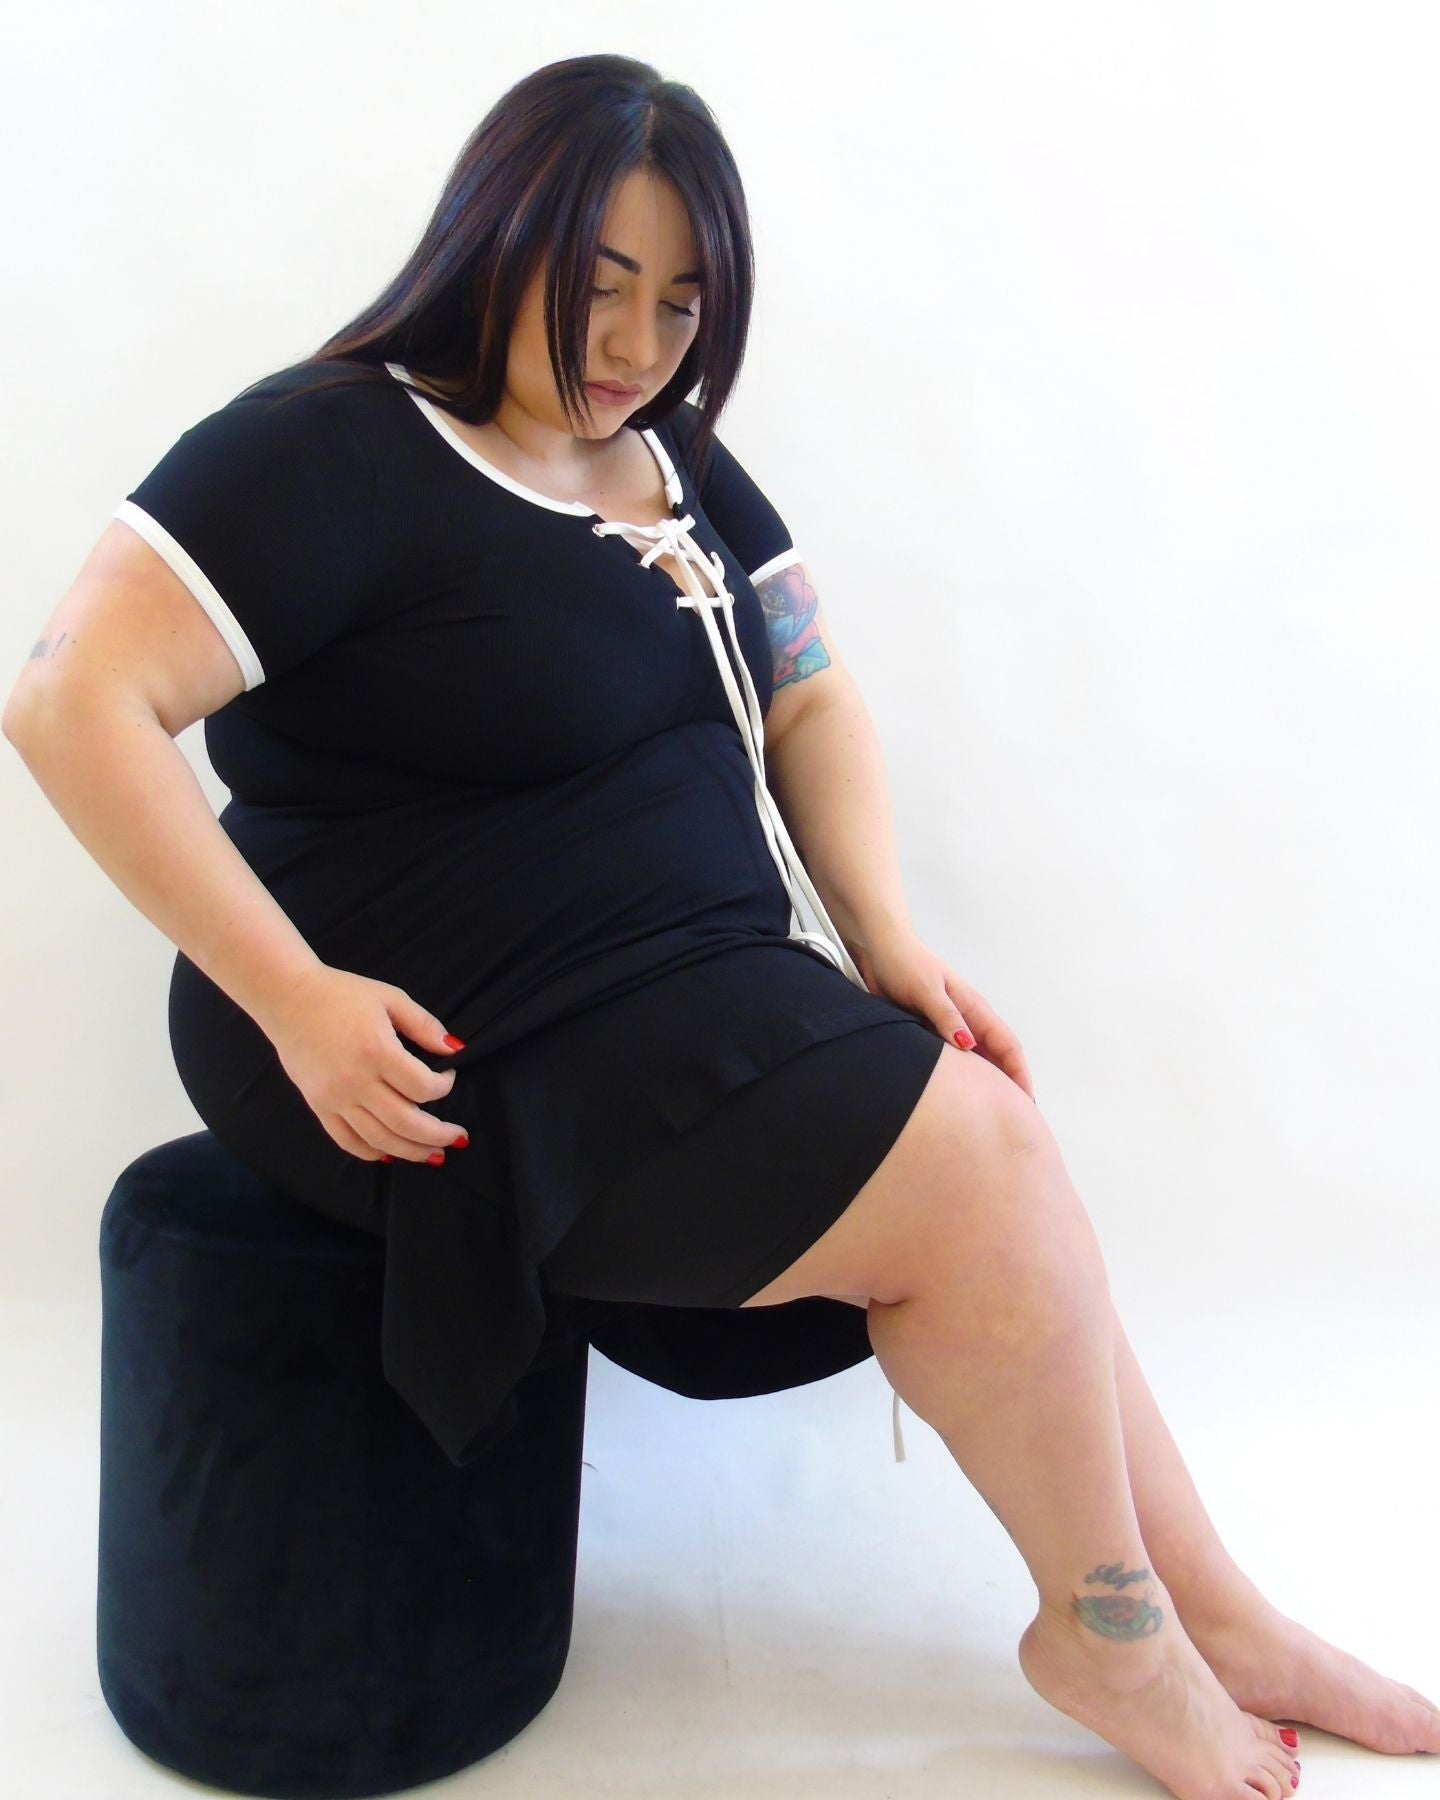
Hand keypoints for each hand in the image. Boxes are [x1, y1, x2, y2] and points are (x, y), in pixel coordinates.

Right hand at [261, 963, 469, 1162]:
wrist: (287, 998)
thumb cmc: (340, 994)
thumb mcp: (389, 998)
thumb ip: (424, 1024)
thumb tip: (454, 1049)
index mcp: (377, 1051)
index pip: (423, 1087)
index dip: (444, 1086)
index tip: (449, 1077)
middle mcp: (356, 1080)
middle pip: (406, 1122)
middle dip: (438, 1134)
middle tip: (458, 1137)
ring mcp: (335, 1098)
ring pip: (380, 1139)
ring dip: (411, 1151)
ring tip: (434, 1154)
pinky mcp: (318, 1106)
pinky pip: (347, 1141)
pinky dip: (371, 1153)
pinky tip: (390, 1154)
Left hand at [855, 929, 1034, 1101]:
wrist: (879, 949)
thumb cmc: (905, 964)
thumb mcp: (926, 990)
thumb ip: (946, 1016)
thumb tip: (969, 1045)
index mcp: (973, 1008)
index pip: (1007, 1046)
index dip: (1019, 1075)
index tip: (1026, 1103)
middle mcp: (967, 1020)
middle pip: (997, 1058)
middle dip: (1008, 1086)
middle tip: (1014, 1119)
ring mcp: (950, 1026)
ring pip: (975, 1061)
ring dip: (985, 1084)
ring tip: (989, 1114)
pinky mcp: (931, 1031)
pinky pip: (951, 1060)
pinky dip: (960, 1078)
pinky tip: (956, 1096)